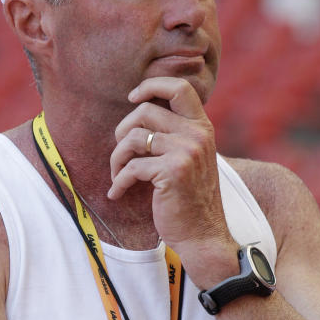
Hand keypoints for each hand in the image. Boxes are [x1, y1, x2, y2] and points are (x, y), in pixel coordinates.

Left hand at [108, 77, 238, 283]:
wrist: (202, 234)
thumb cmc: (189, 197)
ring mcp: (186, 152)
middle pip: (145, 110)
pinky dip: (119, 182)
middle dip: (122, 131)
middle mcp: (197, 135)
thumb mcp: (190, 157)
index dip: (151, 85)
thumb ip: (174, 134)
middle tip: (121, 153)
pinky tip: (117, 193)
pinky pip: (131, 167)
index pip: (179, 87)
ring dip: (117, 158)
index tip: (133, 97)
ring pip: (132, 138)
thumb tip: (138, 112)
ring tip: (119, 175)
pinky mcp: (172, 172)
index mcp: (202, 127)